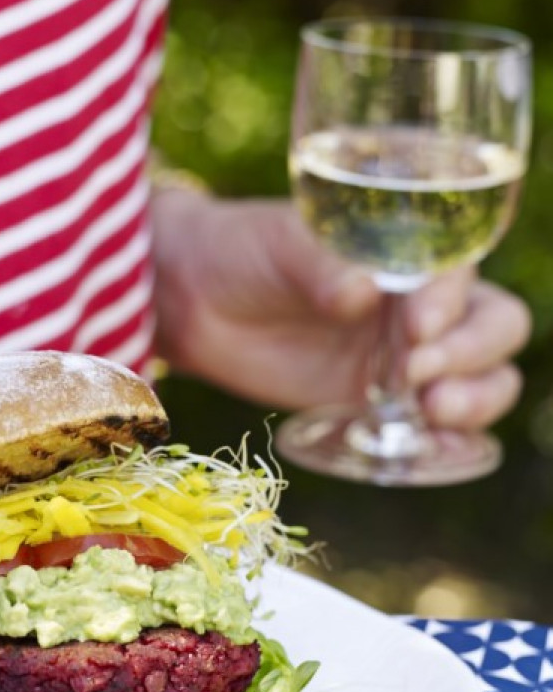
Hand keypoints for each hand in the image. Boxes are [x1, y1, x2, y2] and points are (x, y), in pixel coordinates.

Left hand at [151, 191, 530, 428]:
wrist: (197, 304)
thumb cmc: (244, 252)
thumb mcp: (280, 243)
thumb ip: (321, 266)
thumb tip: (361, 293)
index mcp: (409, 253)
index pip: (461, 275)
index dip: (449, 303)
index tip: (414, 326)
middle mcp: (420, 305)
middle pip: (494, 328)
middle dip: (471, 353)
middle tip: (417, 375)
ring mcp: (406, 358)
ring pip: (483, 379)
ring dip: (475, 398)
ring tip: (431, 410)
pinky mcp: (381, 404)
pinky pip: (438, 427)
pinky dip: (450, 440)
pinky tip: (435, 448)